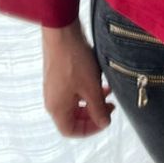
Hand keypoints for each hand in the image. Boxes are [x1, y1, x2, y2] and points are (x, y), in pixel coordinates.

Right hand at [42, 19, 115, 136]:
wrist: (62, 32)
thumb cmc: (75, 61)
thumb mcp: (91, 88)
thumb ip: (98, 108)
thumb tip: (104, 124)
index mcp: (57, 108)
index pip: (71, 130)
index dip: (90, 129)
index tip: (105, 120)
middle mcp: (53, 100)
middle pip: (73, 117)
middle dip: (94, 114)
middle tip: (110, 106)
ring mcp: (54, 87)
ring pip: (75, 103)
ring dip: (92, 100)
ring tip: (108, 91)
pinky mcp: (58, 75)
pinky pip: (73, 90)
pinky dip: (87, 89)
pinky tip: (99, 80)